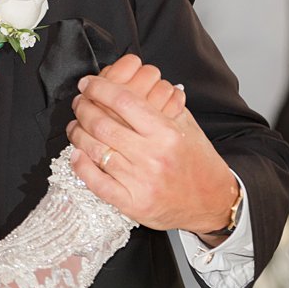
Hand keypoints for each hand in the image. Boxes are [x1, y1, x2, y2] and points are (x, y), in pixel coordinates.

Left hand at [67, 54, 237, 235]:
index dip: (99, 88)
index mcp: (166, 133)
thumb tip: (128, 83)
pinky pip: (97, 184)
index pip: (123, 101)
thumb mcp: (186, 125)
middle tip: (80, 102)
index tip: (88, 84)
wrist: (212, 201)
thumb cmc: (198, 161)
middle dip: (84, 108)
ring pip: (96, 151)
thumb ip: (160, 103)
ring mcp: (141, 182)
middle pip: (103, 124)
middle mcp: (152, 156)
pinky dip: (81, 166)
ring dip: (78, 134)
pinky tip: (77, 153)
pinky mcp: (133, 204)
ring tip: (76, 125)